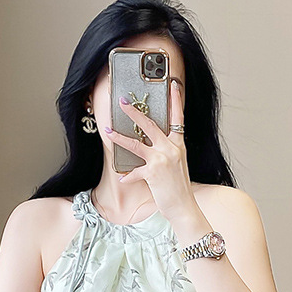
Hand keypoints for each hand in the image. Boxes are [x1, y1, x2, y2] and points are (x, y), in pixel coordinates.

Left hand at [104, 79, 193, 220]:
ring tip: (108, 131)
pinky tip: (122, 179)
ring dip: (119, 137)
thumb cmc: (179, 187)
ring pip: (136, 144)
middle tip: (122, 102)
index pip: (178, 118)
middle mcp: (170, 149)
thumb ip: (166, 152)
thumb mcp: (177, 164)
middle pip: (149, 125)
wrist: (183, 206)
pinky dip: (127, 176)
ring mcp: (161, 160)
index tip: (173, 85)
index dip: (175, 100)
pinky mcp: (152, 173)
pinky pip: (134, 172)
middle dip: (134, 112)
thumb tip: (151, 146)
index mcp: (178, 145)